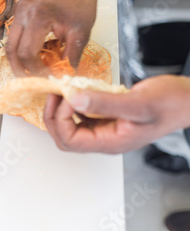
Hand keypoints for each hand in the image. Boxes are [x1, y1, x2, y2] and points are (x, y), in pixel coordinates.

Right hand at [5, 0, 98, 76]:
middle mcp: (23, 12)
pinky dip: (21, 48)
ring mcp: (18, 10)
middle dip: (20, 69)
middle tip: (30, 81)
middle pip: (11, 50)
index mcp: (38, 17)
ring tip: (31, 71)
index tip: (45, 78)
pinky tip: (33, 56)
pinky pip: (14, 35)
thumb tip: (62, 79)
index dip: (34, 70)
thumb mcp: (80, 34)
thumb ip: (70, 58)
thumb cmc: (81, 3)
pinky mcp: (18, 11)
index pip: (27, 53)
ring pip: (9, 43)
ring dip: (18, 60)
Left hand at [43, 75, 189, 153]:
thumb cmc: (171, 103)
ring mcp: (105, 128)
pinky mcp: (107, 117)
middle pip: (65, 137)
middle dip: (54, 115)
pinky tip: (77, 88)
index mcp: (111, 142)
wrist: (188, 99)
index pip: (70, 140)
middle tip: (55, 93)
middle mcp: (105, 139)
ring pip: (71, 125)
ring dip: (61, 108)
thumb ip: (105, 102)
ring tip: (62, 89)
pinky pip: (81, 114)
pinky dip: (74, 102)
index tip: (65, 96)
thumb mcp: (138, 103)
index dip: (60, 118)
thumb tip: (74, 99)